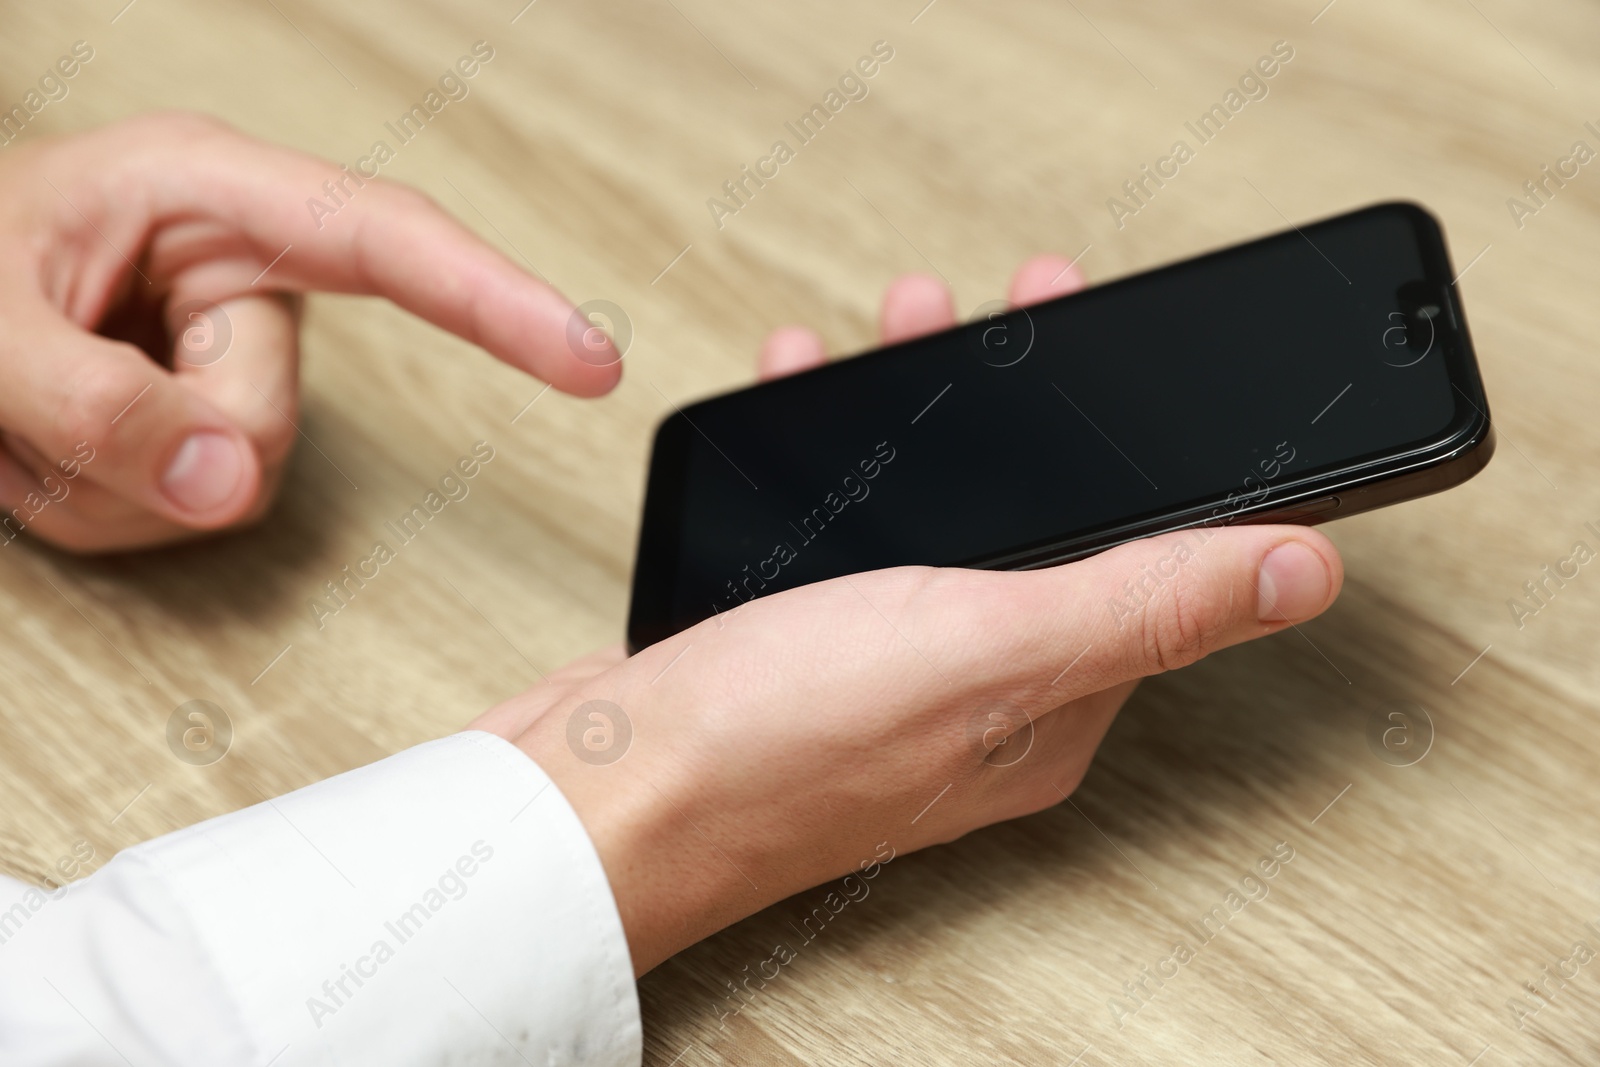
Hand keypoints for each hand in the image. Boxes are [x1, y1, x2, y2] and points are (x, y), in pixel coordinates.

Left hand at [0, 112, 617, 551]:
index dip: (502, 302)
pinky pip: (194, 508)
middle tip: (38, 409)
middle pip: (273, 413)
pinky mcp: (201, 409)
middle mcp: (231, 266)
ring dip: (116, 487)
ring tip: (27, 424)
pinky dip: (107, 507)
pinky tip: (48, 449)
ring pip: (234, 480)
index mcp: (204, 191)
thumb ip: (95, 407)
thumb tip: (228, 484)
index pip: (391, 245)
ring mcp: (219, 346)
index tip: (589, 362)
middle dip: (156, 448)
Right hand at [471, 258, 1344, 973]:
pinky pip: (846, 527)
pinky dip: (834, 450)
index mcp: (1050, 704)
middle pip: (1032, 519)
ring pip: (933, 512)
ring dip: (925, 406)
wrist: (599, 797)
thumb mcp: (985, 645)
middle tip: (1004, 303)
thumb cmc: (778, 741)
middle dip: (1019, 400)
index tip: (1110, 340)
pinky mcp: (800, 645)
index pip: (1136, 560)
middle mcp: (977, 693)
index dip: (1136, 446)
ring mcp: (884, 669)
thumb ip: (1143, 601)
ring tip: (904, 320)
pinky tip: (805, 396)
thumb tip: (1302, 571)